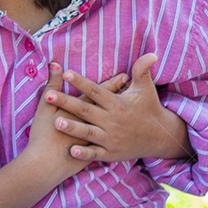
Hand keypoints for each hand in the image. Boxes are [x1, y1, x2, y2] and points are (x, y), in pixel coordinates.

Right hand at [26, 62, 128, 180]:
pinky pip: (112, 142)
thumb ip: (52, 84)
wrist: (45, 165)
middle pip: (111, 106)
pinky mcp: (97, 153)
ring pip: (114, 123)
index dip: (112, 84)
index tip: (124, 76)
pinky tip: (124, 133)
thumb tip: (55, 64)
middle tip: (133, 88)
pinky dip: (118, 136)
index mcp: (83, 110)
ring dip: (122, 115)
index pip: (100, 93)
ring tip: (131, 107)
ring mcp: (98, 139)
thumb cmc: (44, 134)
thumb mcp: (46, 107)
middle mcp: (95, 123)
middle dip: (121, 96)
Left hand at [47, 53, 192, 162]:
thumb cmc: (149, 109)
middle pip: (86, 110)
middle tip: (47, 95)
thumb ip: (142, 71)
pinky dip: (84, 154)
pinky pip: (96, 154)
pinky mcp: (112, 154)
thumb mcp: (146, 89)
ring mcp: (112, 138)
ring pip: (88, 132)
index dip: (81, 82)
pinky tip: (71, 151)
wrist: (160, 138)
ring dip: (72, 127)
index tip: (66, 73)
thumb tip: (151, 53)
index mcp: (118, 104)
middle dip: (66, 102)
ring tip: (55, 122)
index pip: (96, 91)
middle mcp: (113, 121)